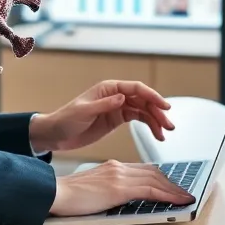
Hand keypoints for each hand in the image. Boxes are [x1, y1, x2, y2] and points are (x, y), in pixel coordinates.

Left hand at [29, 80, 175, 152]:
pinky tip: (156, 134)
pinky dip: (148, 126)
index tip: (164, 107)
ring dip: (156, 120)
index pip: (136, 89)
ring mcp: (117, 107)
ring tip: (165, 133)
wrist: (56, 134)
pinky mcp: (117, 119)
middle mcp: (115, 96)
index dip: (152, 96)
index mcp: (108, 89)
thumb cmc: (65, 120)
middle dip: (157, 111)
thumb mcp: (83, 112)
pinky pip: (138, 120)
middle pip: (143, 100)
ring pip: (143, 111)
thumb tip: (122, 97)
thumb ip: (103, 105)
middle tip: (169, 125)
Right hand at [49, 160, 194, 216]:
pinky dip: (167, 195)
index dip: (162, 178)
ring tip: (185, 198)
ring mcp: (119, 176)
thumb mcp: (95, 189)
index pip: (145, 170)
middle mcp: (118, 167)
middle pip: (154, 173)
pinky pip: (150, 190)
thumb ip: (111, 188)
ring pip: (156, 179)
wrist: (55, 194)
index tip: (172, 186)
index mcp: (112, 167)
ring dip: (174, 190)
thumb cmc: (69, 196)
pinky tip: (176, 201)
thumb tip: (126, 198)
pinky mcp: (118, 188)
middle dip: (172, 183)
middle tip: (184, 193)